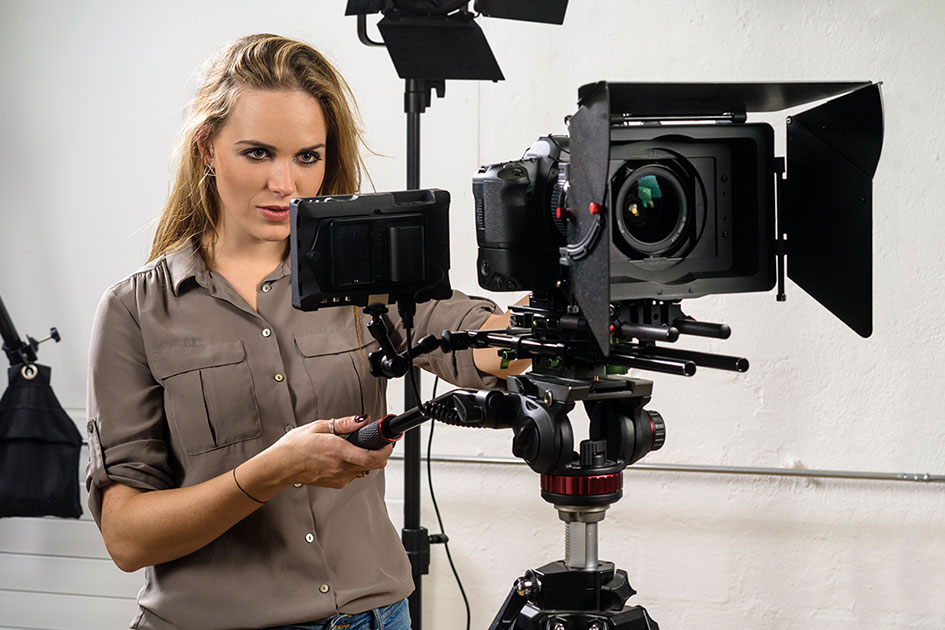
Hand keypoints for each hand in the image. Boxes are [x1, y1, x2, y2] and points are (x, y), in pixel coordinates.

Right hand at [271, 415, 393, 488]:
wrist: (281, 466)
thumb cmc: (295, 447)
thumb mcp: (319, 426)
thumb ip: (344, 424)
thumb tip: (362, 420)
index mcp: (337, 451)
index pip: (370, 456)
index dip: (385, 451)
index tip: (389, 442)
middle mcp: (340, 467)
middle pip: (373, 465)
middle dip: (381, 454)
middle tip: (380, 443)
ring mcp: (338, 478)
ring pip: (364, 470)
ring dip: (368, 460)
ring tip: (360, 448)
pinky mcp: (335, 483)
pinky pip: (353, 475)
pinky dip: (356, 466)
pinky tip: (347, 457)